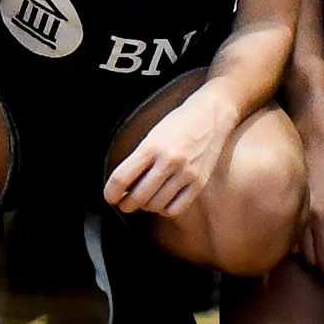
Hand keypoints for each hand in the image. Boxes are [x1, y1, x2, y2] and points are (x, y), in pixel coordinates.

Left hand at [105, 87, 241, 220]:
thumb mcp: (152, 135)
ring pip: (155, 205)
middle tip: (125, 202)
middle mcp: (169, 161)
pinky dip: (165, 209)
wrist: (212, 115)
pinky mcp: (199, 182)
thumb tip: (123, 186)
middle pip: (137, 197)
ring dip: (146, 206)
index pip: (121, 179)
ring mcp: (186, 173)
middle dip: (126, 204)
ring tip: (146, 198)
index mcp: (152, 147)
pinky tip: (163, 200)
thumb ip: (138, 160)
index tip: (110, 197)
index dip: (110, 193)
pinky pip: (175, 208)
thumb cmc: (179, 123)